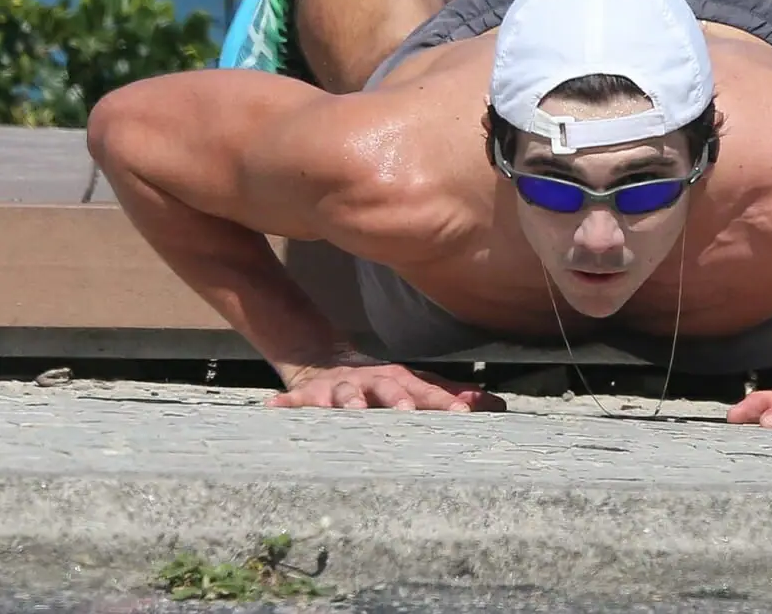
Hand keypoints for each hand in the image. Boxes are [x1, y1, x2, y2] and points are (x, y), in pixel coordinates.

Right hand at [268, 361, 506, 412]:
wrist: (325, 358)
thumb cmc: (378, 382)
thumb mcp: (414, 386)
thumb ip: (451, 396)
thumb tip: (497, 404)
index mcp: (401, 381)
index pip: (428, 392)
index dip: (446, 402)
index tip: (466, 414)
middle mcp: (373, 382)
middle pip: (389, 388)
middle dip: (399, 399)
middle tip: (409, 412)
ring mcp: (340, 388)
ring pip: (344, 394)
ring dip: (348, 402)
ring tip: (353, 411)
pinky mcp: (308, 394)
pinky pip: (294, 401)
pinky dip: (286, 405)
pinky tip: (273, 409)